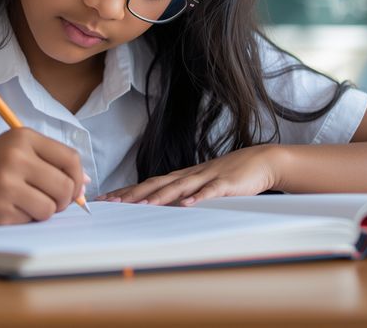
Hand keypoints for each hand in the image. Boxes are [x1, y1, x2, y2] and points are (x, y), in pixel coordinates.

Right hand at [0, 128, 87, 224]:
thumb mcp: (9, 151)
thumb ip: (46, 161)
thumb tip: (85, 182)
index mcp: (22, 137)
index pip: (71, 159)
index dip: (77, 179)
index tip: (73, 189)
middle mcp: (17, 156)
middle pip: (66, 186)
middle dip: (63, 201)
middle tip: (46, 202)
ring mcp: (8, 183)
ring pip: (51, 208)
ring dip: (41, 212)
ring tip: (20, 204)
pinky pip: (29, 220)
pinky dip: (22, 220)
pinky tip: (3, 210)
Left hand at [98, 145, 284, 206]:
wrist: (260, 161)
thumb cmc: (229, 175)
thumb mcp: (201, 184)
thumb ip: (182, 193)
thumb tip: (159, 205)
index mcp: (182, 177)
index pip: (148, 184)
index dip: (127, 191)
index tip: (106, 199)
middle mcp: (189, 175)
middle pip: (156, 184)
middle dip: (133, 194)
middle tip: (112, 204)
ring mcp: (206, 178)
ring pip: (179, 187)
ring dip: (160, 196)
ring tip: (142, 206)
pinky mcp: (225, 184)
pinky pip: (210, 191)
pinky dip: (198, 198)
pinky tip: (187, 204)